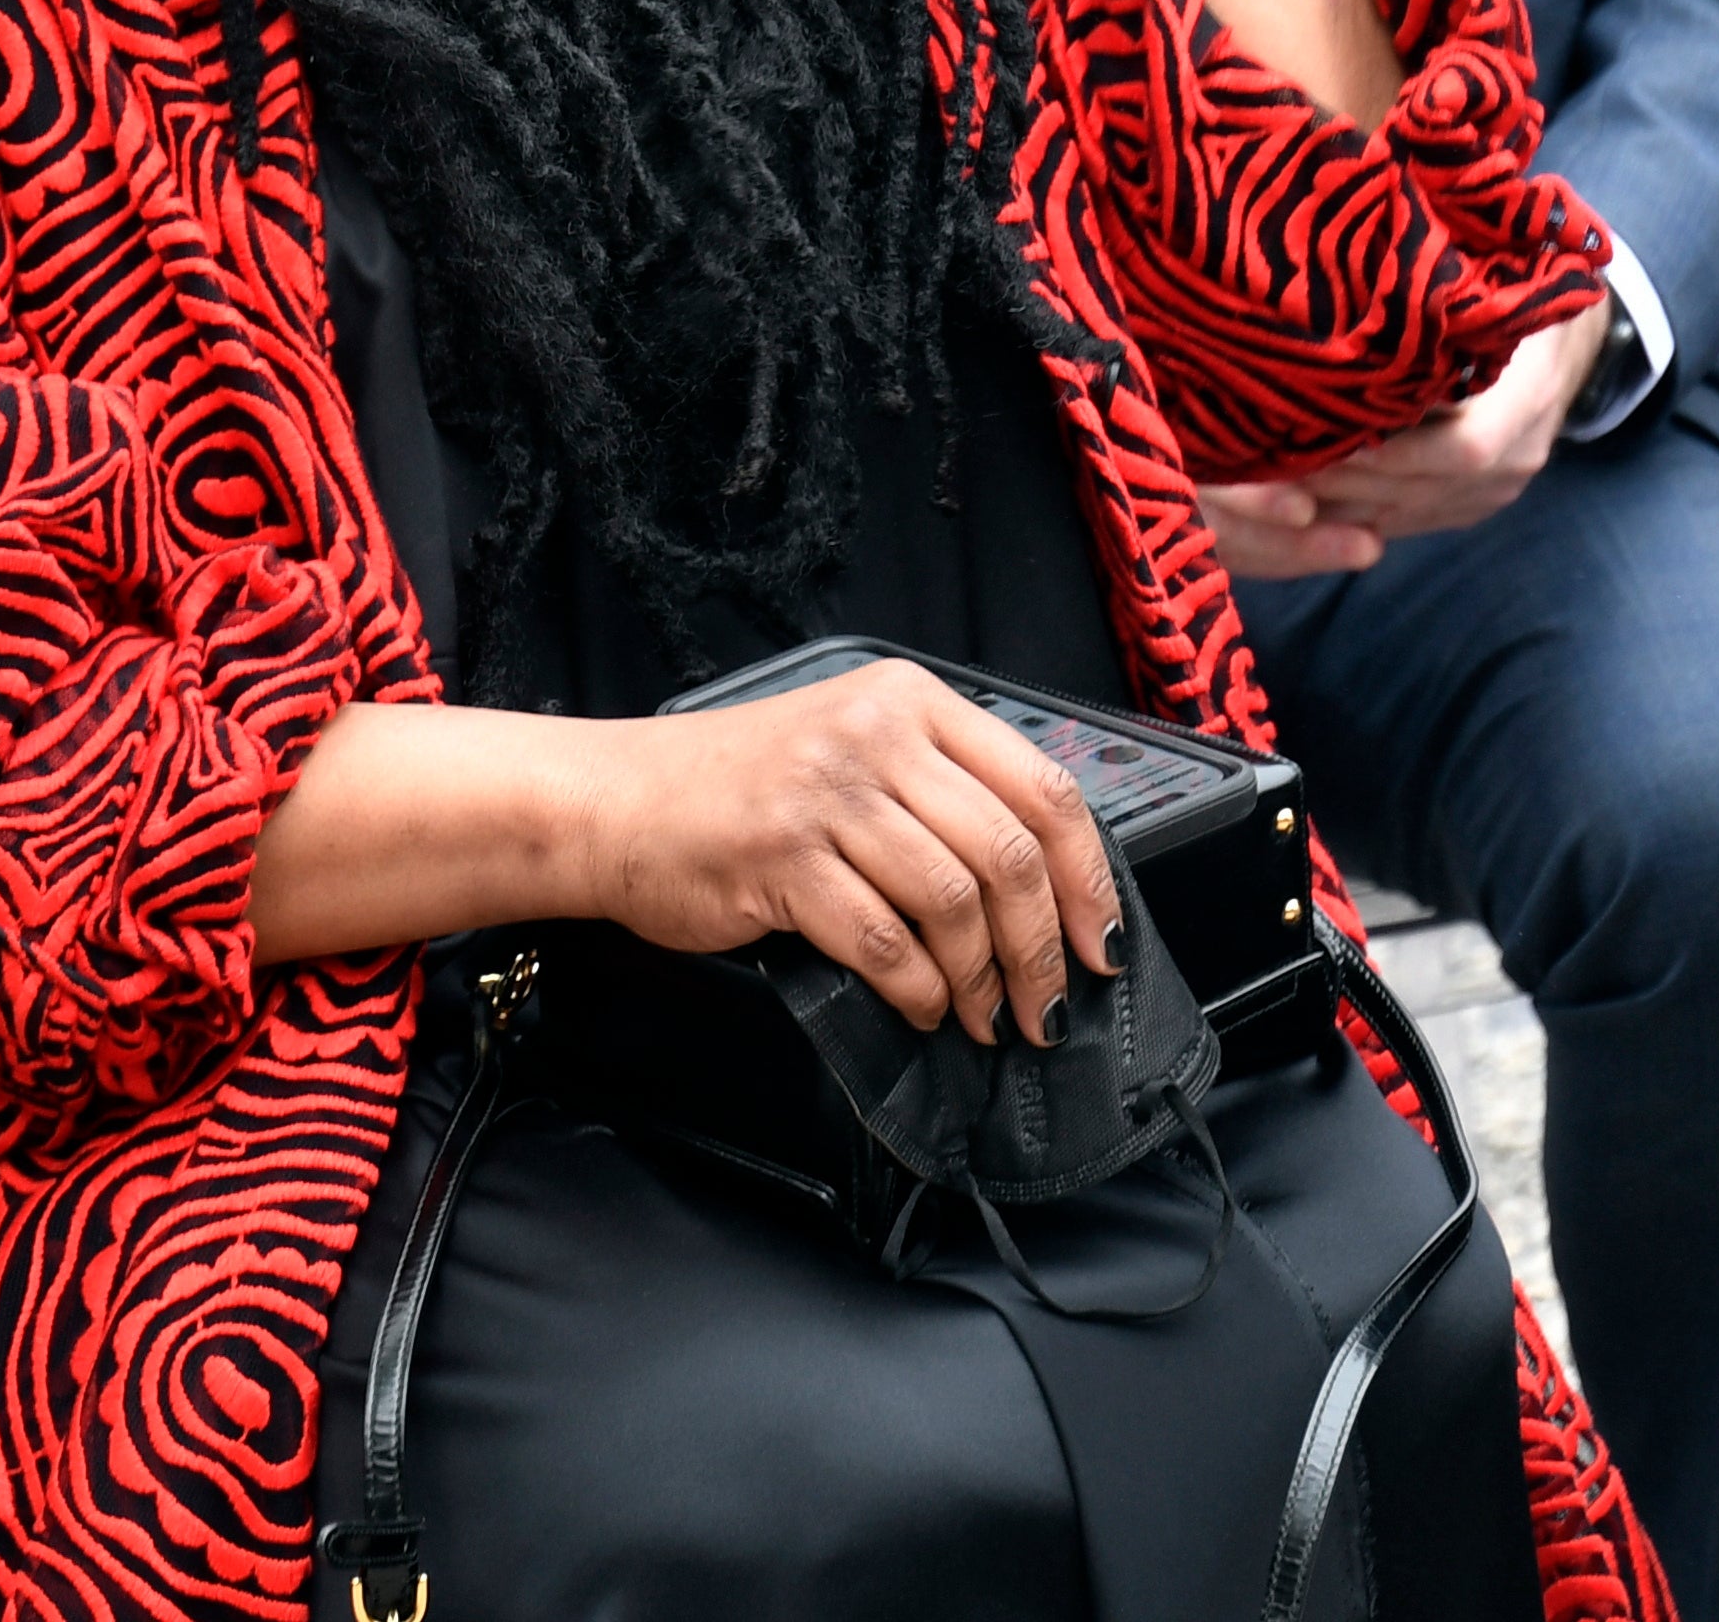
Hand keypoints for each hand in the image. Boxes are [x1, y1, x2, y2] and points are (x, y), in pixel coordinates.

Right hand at [581, 662, 1128, 1042]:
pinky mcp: (782, 857)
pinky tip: (924, 1008)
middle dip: (1043, 950)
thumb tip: (1043, 889)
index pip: (1043, 788)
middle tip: (1048, 1007)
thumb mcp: (850, 750)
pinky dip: (919, 989)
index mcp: (908, 700)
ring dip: (982, 980)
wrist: (616, 801)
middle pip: (1009, 852)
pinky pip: (884, 940)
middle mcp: (875, 734)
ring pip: (953, 901)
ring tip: (982, 1017)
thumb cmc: (736, 788)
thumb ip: (938, 790)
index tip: (1102, 943)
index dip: (1088, 880)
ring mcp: (827, 793)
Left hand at [1197, 304, 1606, 578]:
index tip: (1324, 429)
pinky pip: (1405, 521)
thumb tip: (1370, 277)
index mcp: (1531, 396)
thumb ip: (1450, 295)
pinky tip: (1298, 491)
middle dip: (1342, 480)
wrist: (1571, 345)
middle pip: (1422, 488)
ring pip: (1406, 513)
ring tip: (1266, 479)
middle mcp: (1520, 455)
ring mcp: (1499, 490)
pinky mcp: (1473, 506)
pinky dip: (1350, 511)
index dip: (1393, 449)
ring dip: (1334, 503)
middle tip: (1267, 458)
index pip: (1466, 445)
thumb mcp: (1499, 283)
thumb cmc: (1520, 296)